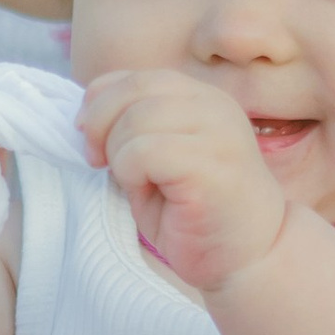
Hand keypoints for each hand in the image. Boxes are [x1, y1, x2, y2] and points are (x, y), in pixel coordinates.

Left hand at [78, 69, 284, 293]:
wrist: (250, 257)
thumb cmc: (196, 215)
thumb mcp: (156, 160)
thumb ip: (130, 129)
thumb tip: (83, 118)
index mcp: (200, 98)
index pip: (133, 77)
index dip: (98, 102)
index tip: (88, 140)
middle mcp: (214, 105)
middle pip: (133, 89)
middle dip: (100, 125)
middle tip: (98, 163)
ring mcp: (218, 131)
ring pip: (136, 118)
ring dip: (118, 154)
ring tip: (134, 182)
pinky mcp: (211, 163)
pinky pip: (145, 150)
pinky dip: (131, 173)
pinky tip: (148, 191)